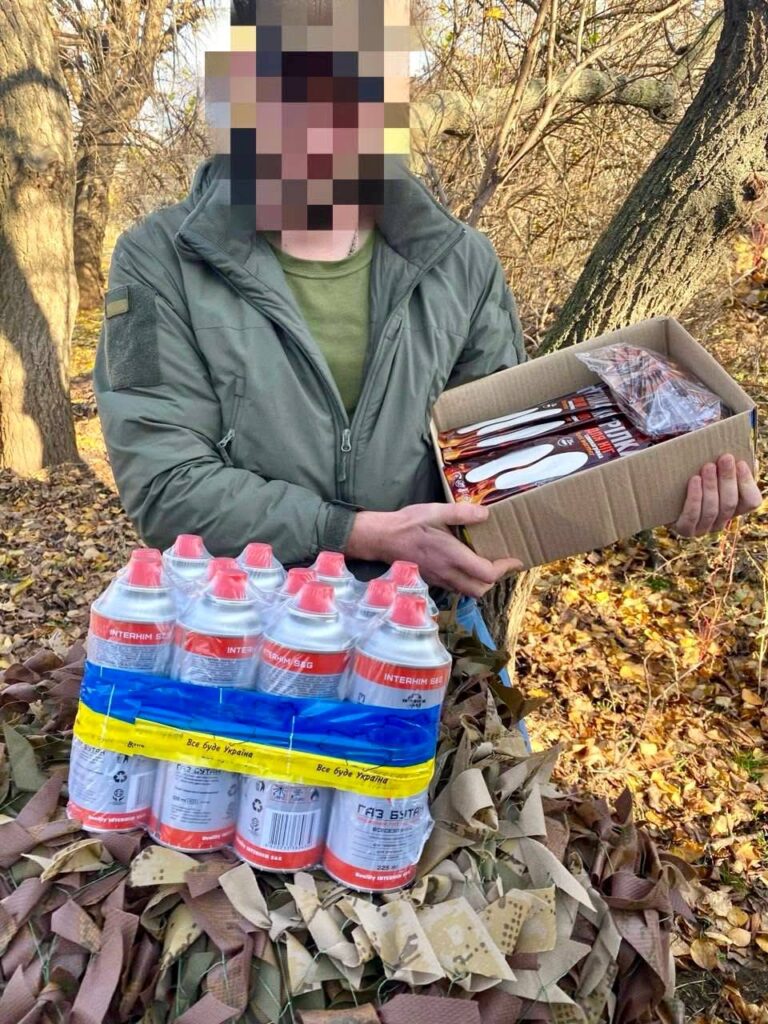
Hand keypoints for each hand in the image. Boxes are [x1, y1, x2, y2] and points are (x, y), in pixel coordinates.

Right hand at [347, 502, 521, 597]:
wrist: (382, 539)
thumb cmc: (408, 524)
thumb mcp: (435, 511)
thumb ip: (462, 513)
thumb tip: (486, 514)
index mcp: (452, 556)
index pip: (486, 573)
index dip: (504, 568)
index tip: (514, 559)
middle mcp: (448, 573)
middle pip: (480, 589)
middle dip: (495, 579)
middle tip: (501, 563)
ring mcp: (439, 579)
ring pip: (468, 592)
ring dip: (481, 582)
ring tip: (486, 564)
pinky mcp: (432, 580)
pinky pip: (456, 587)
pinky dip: (467, 581)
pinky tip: (466, 565)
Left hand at [671, 454, 762, 537]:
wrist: (661, 495)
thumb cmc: (688, 478)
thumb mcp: (707, 471)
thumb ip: (721, 465)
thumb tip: (731, 448)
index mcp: (733, 508)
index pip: (751, 501)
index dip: (747, 482)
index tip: (740, 462)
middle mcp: (721, 521)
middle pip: (730, 503)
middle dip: (728, 478)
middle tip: (724, 458)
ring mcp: (703, 528)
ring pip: (713, 509)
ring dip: (712, 486)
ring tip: (708, 467)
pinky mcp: (685, 529)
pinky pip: (692, 516)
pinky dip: (695, 497)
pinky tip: (694, 480)